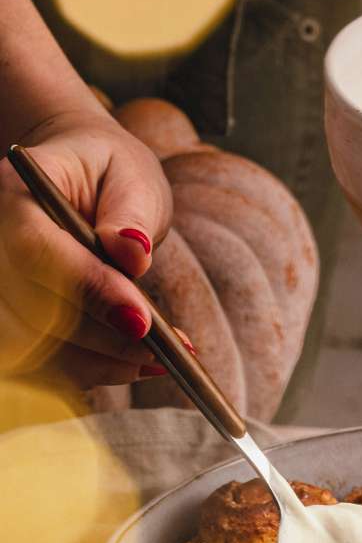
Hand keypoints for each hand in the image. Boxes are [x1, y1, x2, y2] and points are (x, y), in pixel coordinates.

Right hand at [0, 111, 172, 386]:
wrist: (79, 178)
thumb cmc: (109, 173)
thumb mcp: (132, 177)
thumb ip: (131, 213)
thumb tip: (132, 252)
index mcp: (11, 194)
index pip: (34, 250)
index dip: (87, 289)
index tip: (142, 321)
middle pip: (27, 311)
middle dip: (101, 339)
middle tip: (166, 352)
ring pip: (28, 347)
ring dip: (97, 363)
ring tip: (157, 360)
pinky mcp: (7, 316)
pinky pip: (35, 362)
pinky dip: (85, 370)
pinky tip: (131, 365)